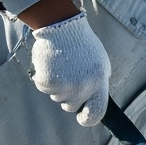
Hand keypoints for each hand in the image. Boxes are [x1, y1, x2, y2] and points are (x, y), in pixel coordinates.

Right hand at [27, 10, 110, 128]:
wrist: (61, 25)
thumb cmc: (83, 45)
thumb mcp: (101, 64)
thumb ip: (99, 84)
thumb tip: (93, 103)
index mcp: (98, 83)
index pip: (96, 114)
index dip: (88, 119)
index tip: (82, 118)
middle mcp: (82, 88)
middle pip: (71, 107)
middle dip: (69, 96)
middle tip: (69, 75)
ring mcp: (63, 86)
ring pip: (57, 97)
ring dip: (57, 85)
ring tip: (61, 65)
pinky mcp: (47, 81)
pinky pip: (44, 88)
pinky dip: (45, 78)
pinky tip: (51, 63)